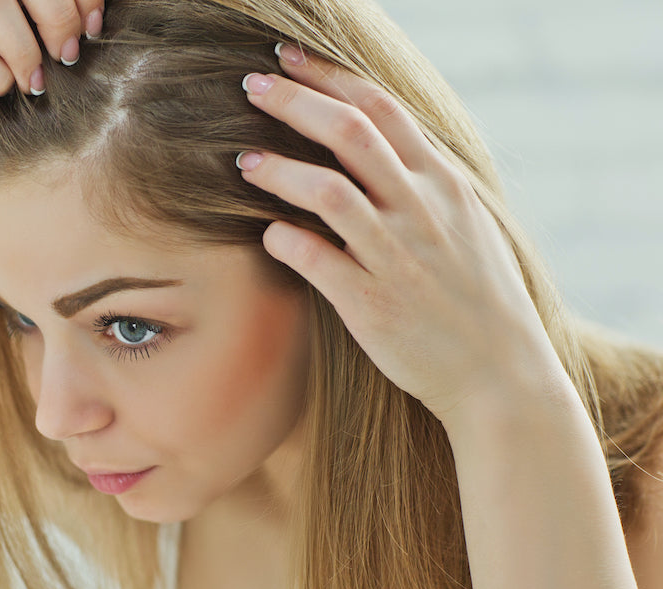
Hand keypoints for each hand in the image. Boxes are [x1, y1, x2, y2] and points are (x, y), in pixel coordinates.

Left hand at [237, 48, 564, 424]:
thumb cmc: (476, 296)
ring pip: (328, 192)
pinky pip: (317, 260)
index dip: (329, 77)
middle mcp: (422, 211)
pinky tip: (267, 232)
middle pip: (350, 133)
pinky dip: (285, 239)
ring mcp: (398, 257)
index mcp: (444, 183)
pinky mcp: (373, 305)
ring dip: (278, 170)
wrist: (499, 374)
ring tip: (243, 161)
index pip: (382, 108)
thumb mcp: (467, 222)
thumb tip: (378, 141)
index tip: (287, 59)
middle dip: (295, 102)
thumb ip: (424, 180)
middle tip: (249, 88)